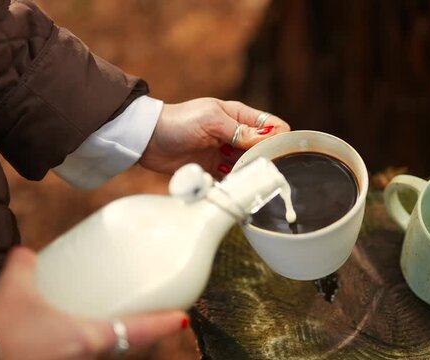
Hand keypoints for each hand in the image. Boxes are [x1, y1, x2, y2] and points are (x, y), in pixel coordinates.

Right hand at [0, 247, 187, 359]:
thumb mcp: (15, 288)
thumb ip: (27, 265)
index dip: (164, 324)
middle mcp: (84, 358)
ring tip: (106, 319)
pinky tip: (67, 335)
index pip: (139, 331)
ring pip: (101, 353)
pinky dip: (82, 345)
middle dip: (137, 330)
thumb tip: (29, 254)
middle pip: (123, 344)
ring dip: (107, 338)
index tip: (184, 319)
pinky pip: (78, 357)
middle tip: (148, 314)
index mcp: (87, 338)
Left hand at [139, 98, 289, 177]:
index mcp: (239, 116)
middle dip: (267, 161)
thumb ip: (239, 131)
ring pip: (249, 166)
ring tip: (249, 182)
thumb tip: (267, 140)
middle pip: (263, 149)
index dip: (280, 139)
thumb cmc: (178, 122)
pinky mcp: (214, 170)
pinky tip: (236, 189)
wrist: (148, 139)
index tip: (281, 154)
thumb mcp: (211, 121)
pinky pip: (232, 179)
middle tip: (265, 174)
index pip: (272, 126)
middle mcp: (236, 134)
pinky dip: (235, 184)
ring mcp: (226, 153)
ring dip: (250, 174)